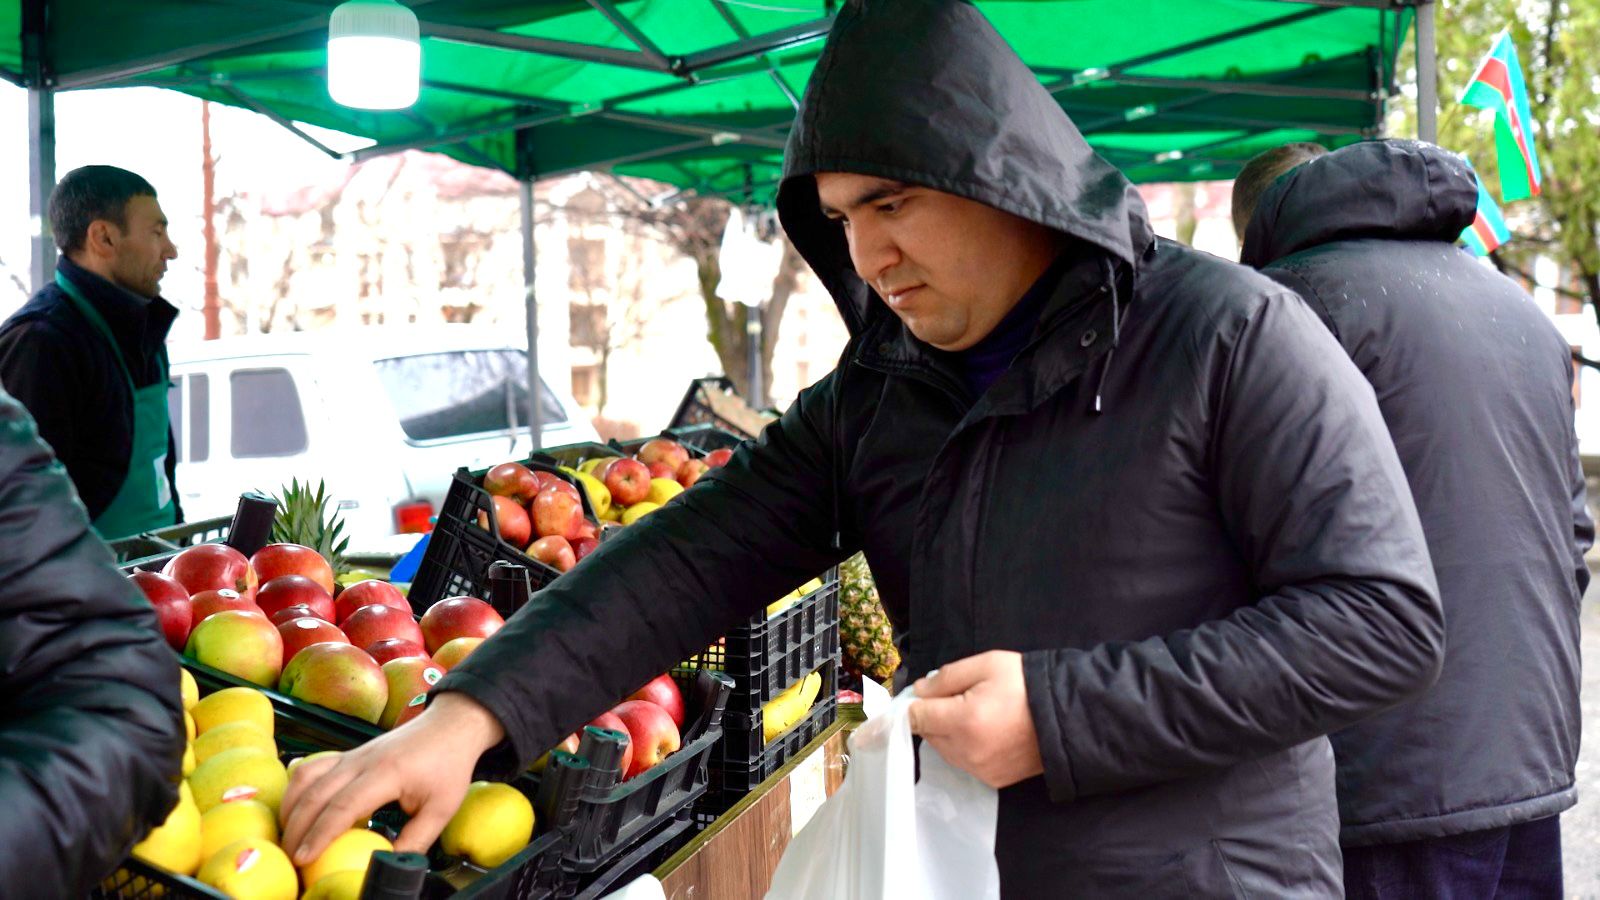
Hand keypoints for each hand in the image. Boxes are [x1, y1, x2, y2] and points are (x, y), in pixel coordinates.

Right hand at [279, 692, 505, 864]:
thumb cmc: (448, 766)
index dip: (320, 835)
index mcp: (385, 774)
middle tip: (290, 859)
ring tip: (287, 838)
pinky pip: (311, 768)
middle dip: (296, 830)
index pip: (342, 806)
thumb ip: (415, 840)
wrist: (450, 727)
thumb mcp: (441, 809)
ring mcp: (351, 756)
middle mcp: (361, 762)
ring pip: (306, 778)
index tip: (304, 858)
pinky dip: (296, 790)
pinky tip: (294, 810)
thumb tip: (390, 866)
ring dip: (290, 809)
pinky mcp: (347, 755)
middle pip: (315, 795)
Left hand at [908, 650, 1043, 788]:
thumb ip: (946, 677)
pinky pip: (964, 762)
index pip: (915, 718)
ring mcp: (979, 769)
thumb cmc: (1026, 684)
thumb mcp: (986, 665)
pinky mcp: (992, 780)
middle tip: (960, 698)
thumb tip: (919, 691)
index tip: (926, 693)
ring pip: (944, 750)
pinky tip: (987, 731)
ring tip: (977, 714)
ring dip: (949, 733)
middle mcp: (966, 751)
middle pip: (928, 734)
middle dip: (935, 716)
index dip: (916, 702)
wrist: (1068, 717)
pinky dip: (966, 747)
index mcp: (962, 721)